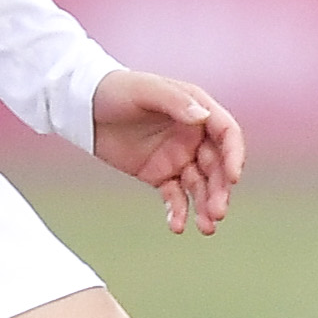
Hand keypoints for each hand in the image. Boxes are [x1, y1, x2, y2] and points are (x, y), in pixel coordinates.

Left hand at [94, 70, 245, 232]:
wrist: (84, 107)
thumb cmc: (116, 90)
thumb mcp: (146, 90)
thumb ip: (175, 102)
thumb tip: (202, 117)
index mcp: (198, 110)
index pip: (226, 134)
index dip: (234, 155)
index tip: (233, 177)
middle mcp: (194, 136)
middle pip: (217, 166)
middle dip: (220, 190)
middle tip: (218, 213)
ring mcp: (178, 157)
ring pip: (200, 186)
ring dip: (205, 206)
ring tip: (206, 228)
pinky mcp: (159, 175)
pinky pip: (175, 196)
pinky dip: (178, 212)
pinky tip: (178, 226)